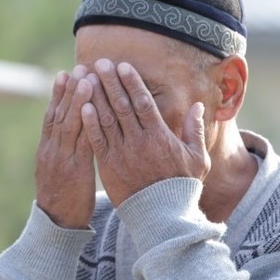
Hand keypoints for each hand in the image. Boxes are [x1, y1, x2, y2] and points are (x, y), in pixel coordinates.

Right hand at [35, 65, 95, 227]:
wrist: (56, 225)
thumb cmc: (63, 198)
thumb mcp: (58, 171)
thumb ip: (64, 152)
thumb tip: (76, 133)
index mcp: (47, 149)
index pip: (52, 115)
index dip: (58, 94)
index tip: (65, 72)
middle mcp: (51, 150)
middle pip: (60, 113)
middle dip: (69, 89)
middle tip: (78, 66)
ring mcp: (61, 159)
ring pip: (69, 124)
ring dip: (78, 100)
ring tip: (86, 78)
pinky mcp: (74, 171)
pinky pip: (80, 143)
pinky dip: (85, 125)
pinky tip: (92, 110)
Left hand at [81, 59, 210, 206]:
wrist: (162, 217)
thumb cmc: (182, 187)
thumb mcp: (197, 158)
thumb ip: (196, 130)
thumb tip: (198, 106)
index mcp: (160, 136)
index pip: (143, 103)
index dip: (132, 82)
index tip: (123, 66)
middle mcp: (139, 142)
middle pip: (122, 106)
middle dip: (110, 82)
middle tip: (100, 62)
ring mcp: (121, 154)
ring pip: (106, 119)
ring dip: (96, 96)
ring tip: (87, 78)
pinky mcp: (108, 166)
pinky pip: (97, 140)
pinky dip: (89, 123)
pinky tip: (82, 106)